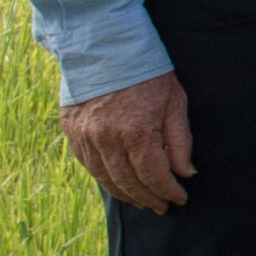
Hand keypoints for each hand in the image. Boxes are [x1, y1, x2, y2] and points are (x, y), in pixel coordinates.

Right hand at [58, 72, 193, 212]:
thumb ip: (180, 142)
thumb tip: (185, 173)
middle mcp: (106, 139)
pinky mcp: (71, 132)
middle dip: (148, 198)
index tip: (179, 199)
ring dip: (126, 194)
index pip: (153, 175)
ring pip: (105, 178)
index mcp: (135, 132)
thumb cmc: (147, 75)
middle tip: (161, 207)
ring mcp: (85, 137)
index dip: (167, 191)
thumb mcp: (175, 103)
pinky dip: (105, 179)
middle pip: (128, 183)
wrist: (105, 48)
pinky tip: (119, 184)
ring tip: (143, 201)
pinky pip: (89, 165)